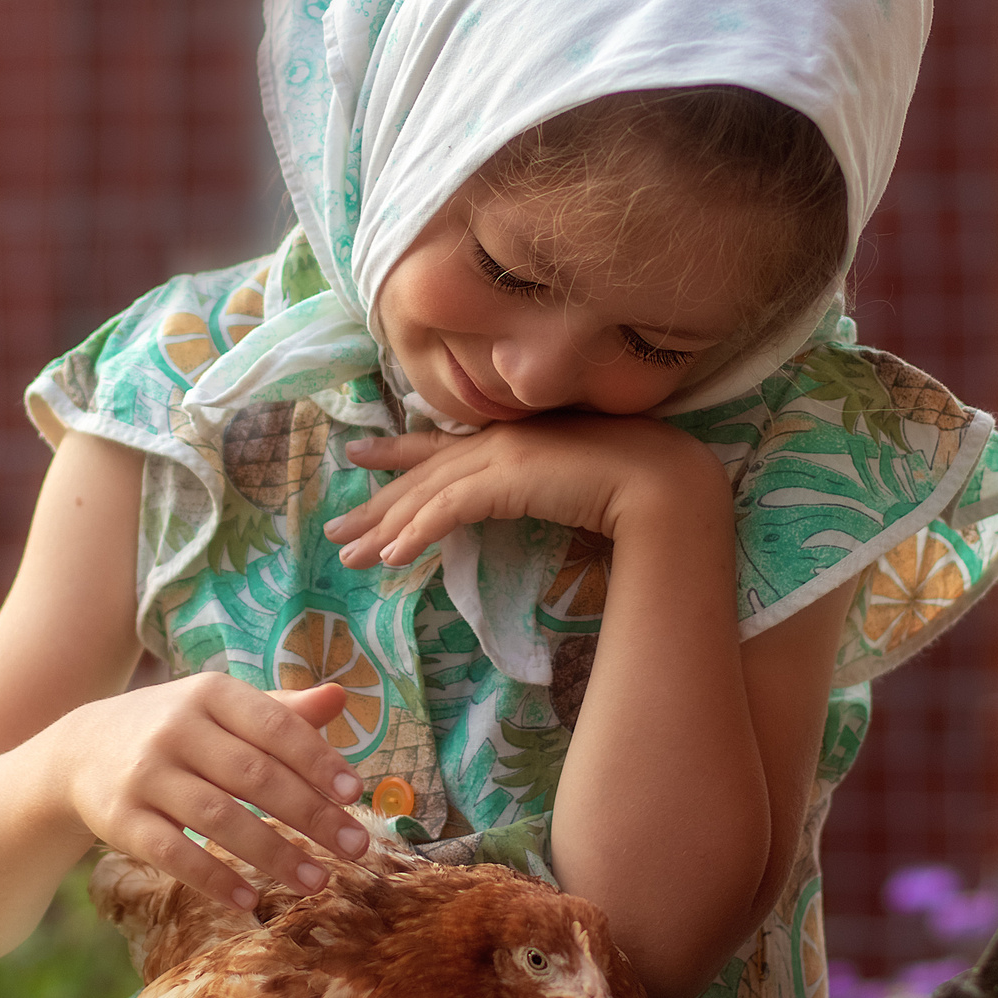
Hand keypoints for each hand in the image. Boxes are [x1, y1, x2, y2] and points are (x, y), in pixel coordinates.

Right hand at [56, 676, 372, 912]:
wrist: (80, 749)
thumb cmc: (176, 729)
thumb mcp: (220, 707)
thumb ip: (280, 708)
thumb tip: (340, 697)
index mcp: (210, 694)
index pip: (275, 726)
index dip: (318, 760)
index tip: (355, 793)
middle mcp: (176, 729)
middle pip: (254, 775)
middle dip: (311, 815)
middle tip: (357, 847)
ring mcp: (145, 774)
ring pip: (219, 818)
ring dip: (273, 853)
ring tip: (318, 882)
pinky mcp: (121, 819)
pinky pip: (173, 853)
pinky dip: (213, 878)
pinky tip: (249, 899)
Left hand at [325, 416, 726, 568]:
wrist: (662, 478)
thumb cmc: (632, 483)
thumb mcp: (570, 484)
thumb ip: (540, 487)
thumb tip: (526, 501)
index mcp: (511, 440)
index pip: (441, 448)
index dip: (397, 453)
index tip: (360, 455)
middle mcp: (496, 442)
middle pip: (420, 476)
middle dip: (375, 504)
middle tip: (335, 528)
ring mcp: (498, 457)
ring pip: (424, 495)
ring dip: (383, 527)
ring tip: (348, 554)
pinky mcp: (504, 480)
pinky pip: (446, 511)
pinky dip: (416, 532)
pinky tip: (390, 558)